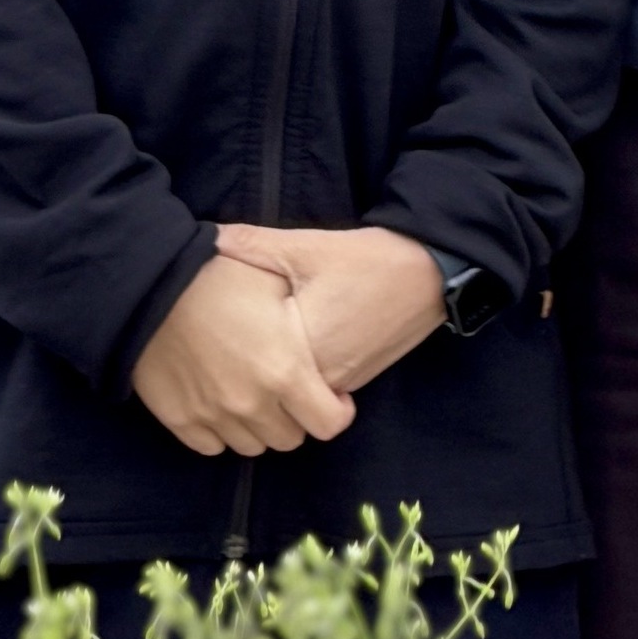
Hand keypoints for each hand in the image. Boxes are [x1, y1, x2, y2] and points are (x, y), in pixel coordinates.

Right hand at [131, 253, 355, 457]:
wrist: (150, 287)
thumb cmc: (218, 276)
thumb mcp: (274, 282)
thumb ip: (304, 318)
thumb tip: (323, 335)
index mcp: (286, 371)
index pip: (330, 424)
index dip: (336, 411)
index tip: (329, 395)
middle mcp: (253, 404)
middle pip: (290, 440)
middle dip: (295, 417)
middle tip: (285, 391)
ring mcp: (215, 417)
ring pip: (252, 446)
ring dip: (258, 426)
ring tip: (251, 396)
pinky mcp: (181, 422)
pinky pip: (212, 446)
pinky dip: (221, 431)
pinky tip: (218, 403)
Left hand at [213, 222, 447, 396]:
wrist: (428, 274)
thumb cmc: (366, 259)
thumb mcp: (306, 246)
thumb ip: (254, 245)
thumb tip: (208, 239)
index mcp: (300, 345)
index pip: (247, 367)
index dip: (223, 350)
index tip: (209, 333)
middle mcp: (320, 378)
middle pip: (267, 393)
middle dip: (246, 375)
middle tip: (227, 348)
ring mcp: (341, 385)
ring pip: (292, 399)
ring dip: (274, 382)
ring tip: (255, 350)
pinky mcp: (355, 383)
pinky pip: (315, 393)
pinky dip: (299, 381)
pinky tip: (291, 351)